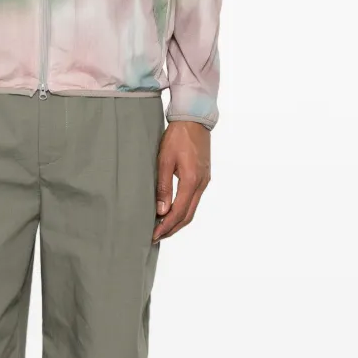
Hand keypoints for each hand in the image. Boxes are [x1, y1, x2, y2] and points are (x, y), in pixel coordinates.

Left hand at [153, 121, 210, 240]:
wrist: (194, 120)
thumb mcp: (165, 160)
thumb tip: (161, 210)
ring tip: (162, 228)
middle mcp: (201, 184)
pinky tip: (172, 211)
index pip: (178, 212)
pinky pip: (194, 200)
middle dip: (172, 228)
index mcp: (192, 181)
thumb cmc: (178, 137)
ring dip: (177, 221)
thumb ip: (163, 186)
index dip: (165, 226)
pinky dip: (183, 210)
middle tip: (156, 237)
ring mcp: (204, 181)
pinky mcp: (203, 177)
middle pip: (187, 216)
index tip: (153, 235)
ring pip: (192, 209)